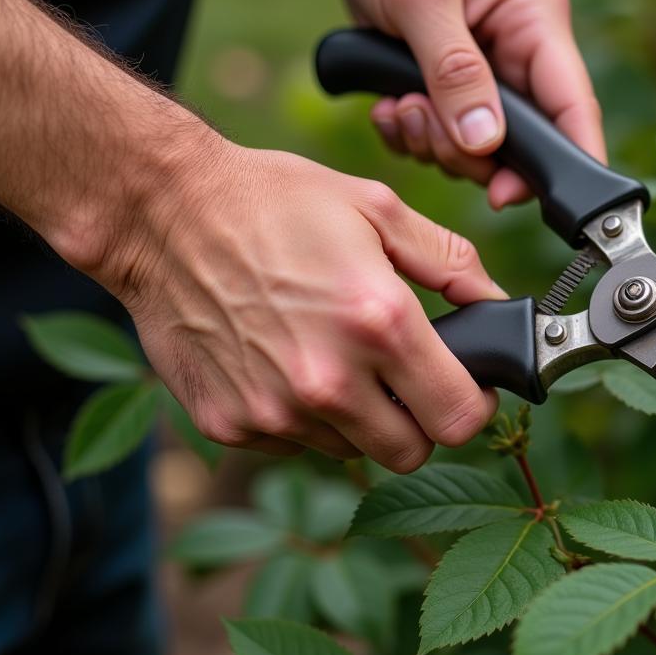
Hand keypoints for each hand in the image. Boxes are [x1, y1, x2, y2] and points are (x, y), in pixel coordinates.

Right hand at [105, 137, 501, 471]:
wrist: (162, 214)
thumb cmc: (272, 201)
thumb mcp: (376, 208)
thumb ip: (449, 261)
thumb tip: (493, 300)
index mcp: (380, 324)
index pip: (460, 418)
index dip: (474, 404)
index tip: (465, 386)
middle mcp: (329, 381)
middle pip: (410, 453)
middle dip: (419, 421)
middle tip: (402, 377)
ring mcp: (275, 411)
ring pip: (350, 451)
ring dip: (357, 418)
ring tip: (331, 355)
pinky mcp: (230, 425)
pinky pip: (293, 443)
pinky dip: (301, 417)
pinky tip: (282, 362)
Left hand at [317, 0, 605, 208]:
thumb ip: (453, 70)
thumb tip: (484, 143)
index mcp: (536, 19)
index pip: (574, 104)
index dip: (570, 161)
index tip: (531, 200)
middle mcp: (522, 54)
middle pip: (522, 144)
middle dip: (466, 152)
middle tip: (421, 123)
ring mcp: (490, 77)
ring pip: (479, 152)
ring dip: (432, 143)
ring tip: (398, 104)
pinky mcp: (455, 92)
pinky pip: (444, 142)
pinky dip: (413, 136)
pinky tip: (389, 106)